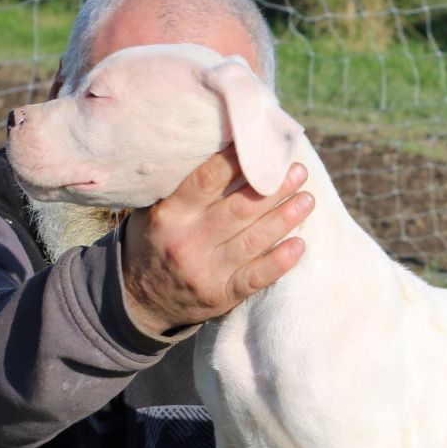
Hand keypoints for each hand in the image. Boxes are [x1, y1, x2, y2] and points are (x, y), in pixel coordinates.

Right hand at [121, 146, 313, 334]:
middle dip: (273, 189)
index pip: (206, 181)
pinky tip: (299, 244)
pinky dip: (279, 262)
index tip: (262, 147)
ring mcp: (206, 271)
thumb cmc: (155, 242)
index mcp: (169, 214)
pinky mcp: (221, 296)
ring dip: (284, 219)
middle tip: (298, 171)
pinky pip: (255, 278)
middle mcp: (188, 242)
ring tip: (307, 200)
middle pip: (238, 210)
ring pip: (252, 241)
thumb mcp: (155, 211)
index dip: (237, 161)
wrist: (139, 300)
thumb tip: (228, 152)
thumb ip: (183, 188)